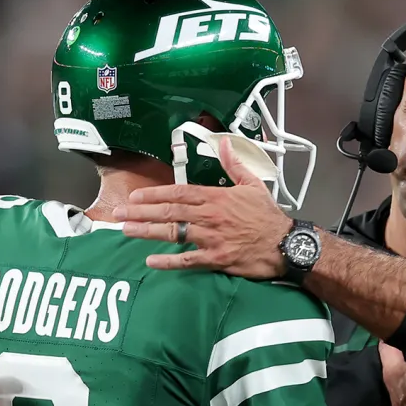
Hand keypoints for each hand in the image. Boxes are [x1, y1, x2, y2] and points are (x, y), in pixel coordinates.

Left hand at [113, 136, 292, 277]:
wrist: (286, 245)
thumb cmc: (269, 216)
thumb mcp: (253, 184)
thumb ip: (234, 165)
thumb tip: (223, 144)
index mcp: (216, 197)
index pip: (179, 192)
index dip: (154, 194)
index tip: (135, 195)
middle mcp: (210, 216)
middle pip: (169, 212)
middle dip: (141, 211)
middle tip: (119, 212)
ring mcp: (212, 238)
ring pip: (173, 233)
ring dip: (147, 231)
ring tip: (126, 230)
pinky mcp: (216, 259)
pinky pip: (188, 260)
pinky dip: (169, 261)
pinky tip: (151, 261)